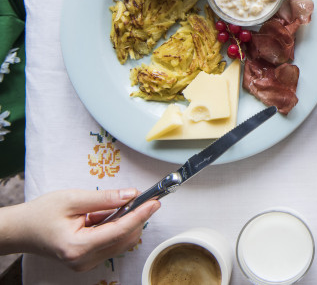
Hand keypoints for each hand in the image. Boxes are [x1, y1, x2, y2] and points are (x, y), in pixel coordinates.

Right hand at [8, 188, 159, 271]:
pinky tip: (107, 216)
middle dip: (137, 218)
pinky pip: (112, 244)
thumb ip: (104, 198)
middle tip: (143, 198)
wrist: (21, 230)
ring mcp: (85, 263)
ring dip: (127, 223)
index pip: (119, 231)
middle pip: (124, 239)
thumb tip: (131, 194)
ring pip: (121, 243)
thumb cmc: (41, 214)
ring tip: (115, 206)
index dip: (141, 215)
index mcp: (78, 246)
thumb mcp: (72, 199)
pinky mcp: (87, 260)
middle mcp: (84, 260)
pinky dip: (117, 229)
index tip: (155, 202)